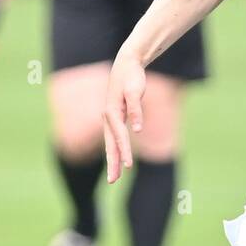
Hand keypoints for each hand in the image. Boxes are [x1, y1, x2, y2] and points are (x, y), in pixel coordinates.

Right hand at [103, 50, 146, 182]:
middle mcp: (108, 117)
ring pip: (111, 143)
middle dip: (112, 163)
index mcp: (112, 111)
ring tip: (114, 177)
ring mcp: (110, 118)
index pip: (119, 136)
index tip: (129, 166)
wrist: (126, 64)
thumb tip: (137, 129)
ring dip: (113, 160)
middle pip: (110, 144)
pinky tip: (119, 160)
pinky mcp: (114, 118)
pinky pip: (114, 138)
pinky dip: (115, 150)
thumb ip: (136, 110)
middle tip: (113, 181)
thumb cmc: (131, 77)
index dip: (124, 151)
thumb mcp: (135, 91)